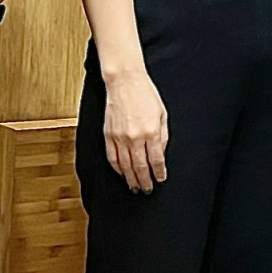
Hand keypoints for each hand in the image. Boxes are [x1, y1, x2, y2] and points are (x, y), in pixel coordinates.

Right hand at [103, 71, 168, 193]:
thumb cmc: (145, 95)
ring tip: (135, 187)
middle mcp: (135, 137)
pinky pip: (112, 157)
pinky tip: (122, 174)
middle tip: (147, 190)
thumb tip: (161, 154)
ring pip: (125, 166)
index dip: (159, 173)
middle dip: (145, 181)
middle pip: (141, 167)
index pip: (156, 160)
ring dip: (131, 179)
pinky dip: (117, 168)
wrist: (125, 82)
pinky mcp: (108, 135)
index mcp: (151, 132)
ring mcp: (120, 137)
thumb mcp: (162, 114)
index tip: (161, 179)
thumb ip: (163, 136)